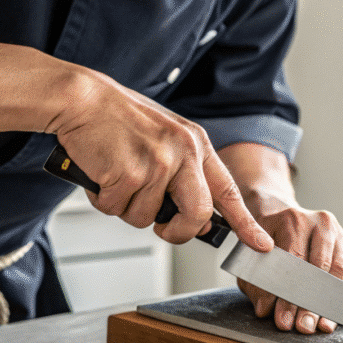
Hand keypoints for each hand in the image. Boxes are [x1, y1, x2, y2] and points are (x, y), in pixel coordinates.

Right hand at [46, 71, 271, 251]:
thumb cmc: (118, 119)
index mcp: (196, 144)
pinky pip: (117, 210)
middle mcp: (183, 153)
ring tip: (116, 176)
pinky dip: (104, 200)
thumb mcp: (165, 137)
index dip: (245, 222)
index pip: (227, 191)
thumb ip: (183, 172)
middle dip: (178, 232)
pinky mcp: (129, 174)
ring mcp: (157, 164)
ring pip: (147, 218)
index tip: (260, 244)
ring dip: (126, 207)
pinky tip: (101, 174)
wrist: (82, 98)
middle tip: (163, 228)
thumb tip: (195, 218)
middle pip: (196, 215)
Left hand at [237, 206, 342, 333]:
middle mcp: (321, 224)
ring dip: (329, 304)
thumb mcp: (252, 256)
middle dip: (311, 303)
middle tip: (303, 326)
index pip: (295, 261)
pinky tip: (332, 315)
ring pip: (340, 273)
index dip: (289, 295)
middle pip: (321, 268)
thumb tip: (265, 309)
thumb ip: (256, 283)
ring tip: (320, 325)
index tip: (283, 320)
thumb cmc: (266, 239)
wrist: (281, 216)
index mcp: (294, 221)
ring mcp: (339, 235)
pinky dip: (342, 298)